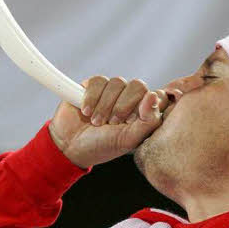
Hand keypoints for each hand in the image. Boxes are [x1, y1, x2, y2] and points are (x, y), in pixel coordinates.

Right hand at [49, 76, 170, 168]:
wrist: (70, 145)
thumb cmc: (102, 146)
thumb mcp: (129, 140)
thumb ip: (148, 120)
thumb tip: (154, 95)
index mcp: (143, 112)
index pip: (158, 96)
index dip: (146, 106)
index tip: (132, 122)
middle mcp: (129, 99)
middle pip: (138, 86)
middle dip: (123, 106)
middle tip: (112, 123)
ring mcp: (111, 91)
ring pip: (117, 82)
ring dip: (105, 106)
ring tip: (96, 122)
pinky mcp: (93, 85)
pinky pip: (98, 81)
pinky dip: (91, 98)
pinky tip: (86, 112)